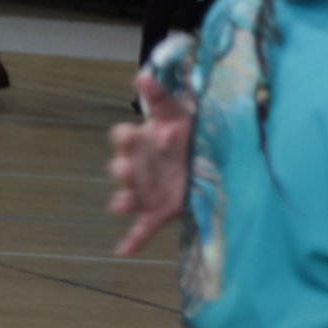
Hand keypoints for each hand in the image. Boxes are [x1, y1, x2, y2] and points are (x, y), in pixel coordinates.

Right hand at [108, 70, 192, 255]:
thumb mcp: (178, 111)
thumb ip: (160, 98)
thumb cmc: (188, 130)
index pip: (121, 138)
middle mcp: (137, 167)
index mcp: (138, 141)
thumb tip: (141, 76)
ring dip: (122, 201)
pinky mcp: (156, 212)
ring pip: (126, 198)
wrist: (207, 156)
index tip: (142, 134)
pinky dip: (131, 241)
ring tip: (121, 205)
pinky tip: (122, 251)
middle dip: (121, 169)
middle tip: (127, 169)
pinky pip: (140, 229)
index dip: (128, 138)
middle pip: (119, 169)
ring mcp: (145, 191)